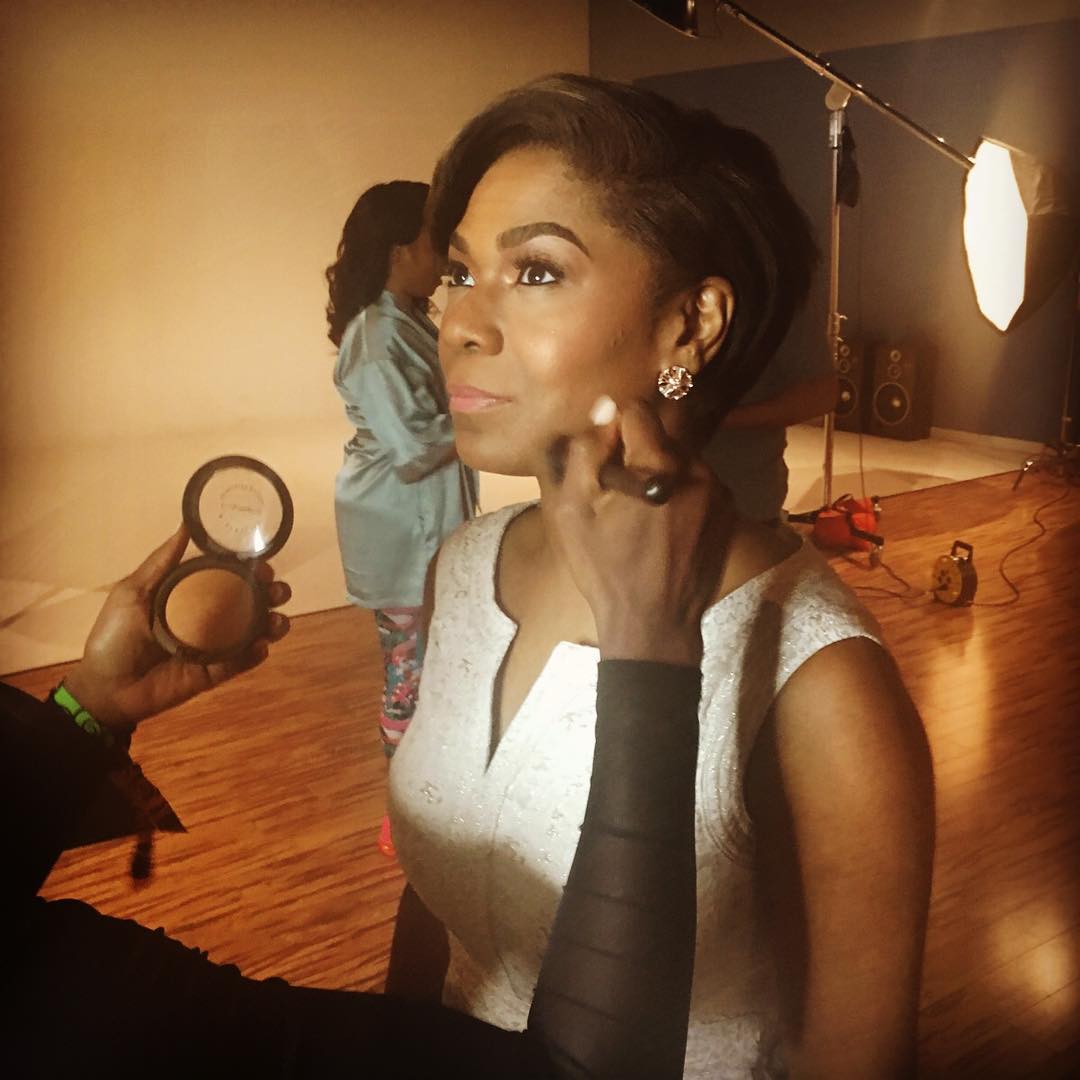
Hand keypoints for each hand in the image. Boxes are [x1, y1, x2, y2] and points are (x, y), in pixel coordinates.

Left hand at [62, 526, 290, 728]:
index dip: (248, 568)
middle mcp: (208, 618)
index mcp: (190, 595)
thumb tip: (186, 525)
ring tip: (276, 621)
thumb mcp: (132, 593)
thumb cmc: (114, 637)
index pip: (227, 576)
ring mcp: (214, 646)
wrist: (106, 688)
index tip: (261, 563)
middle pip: (249, 601)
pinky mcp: (215, 672)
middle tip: (276, 590)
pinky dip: (255, 653)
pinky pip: (241, 661)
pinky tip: (260, 646)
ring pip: (254, 630)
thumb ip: (161, 562)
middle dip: (270, 593)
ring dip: (272, 622)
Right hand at [543, 399, 732, 664]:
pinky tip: (665, 528)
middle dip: (640, 454)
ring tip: (643, 515)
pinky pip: (700, 485)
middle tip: (620, 493)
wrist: (653, 623)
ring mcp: (719, 492)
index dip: (614, 431)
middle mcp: (698, 469)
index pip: (638, 411)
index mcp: (659, 464)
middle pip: (663, 437)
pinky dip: (682, 495)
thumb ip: (586, 450)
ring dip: (662, 474)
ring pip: (682, 461)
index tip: (605, 460)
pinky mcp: (729, 513)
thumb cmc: (605, 568)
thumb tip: (605, 409)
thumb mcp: (572, 509)